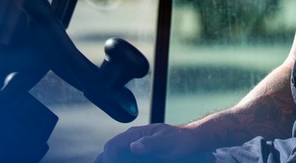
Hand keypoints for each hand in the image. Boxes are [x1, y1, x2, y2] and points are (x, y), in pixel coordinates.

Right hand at [95, 123, 212, 161]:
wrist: (189, 142)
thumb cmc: (179, 139)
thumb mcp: (165, 141)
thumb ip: (150, 143)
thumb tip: (133, 146)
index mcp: (135, 134)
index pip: (113, 145)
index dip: (108, 158)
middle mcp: (131, 142)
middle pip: (110, 152)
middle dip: (105, 161)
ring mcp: (134, 151)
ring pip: (116, 158)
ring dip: (112, 162)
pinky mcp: (138, 158)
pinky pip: (125, 161)